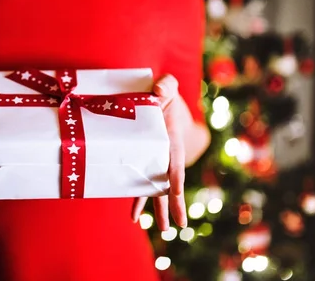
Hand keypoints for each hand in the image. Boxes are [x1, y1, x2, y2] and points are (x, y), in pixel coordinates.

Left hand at [132, 74, 187, 230]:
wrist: (164, 102)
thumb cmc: (166, 95)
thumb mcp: (168, 86)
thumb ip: (166, 85)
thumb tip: (158, 91)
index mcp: (172, 138)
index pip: (174, 159)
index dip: (175, 176)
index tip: (176, 192)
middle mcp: (166, 153)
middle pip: (171, 182)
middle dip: (175, 203)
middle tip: (180, 225)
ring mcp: (155, 160)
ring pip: (157, 188)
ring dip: (158, 207)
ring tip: (161, 229)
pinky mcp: (144, 161)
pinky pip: (141, 181)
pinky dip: (139, 197)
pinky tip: (134, 215)